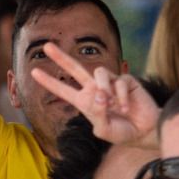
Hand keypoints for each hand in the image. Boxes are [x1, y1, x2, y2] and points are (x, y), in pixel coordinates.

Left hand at [29, 44, 157, 146]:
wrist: (145, 130)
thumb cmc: (122, 133)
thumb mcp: (104, 130)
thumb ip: (97, 115)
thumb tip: (99, 96)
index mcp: (85, 102)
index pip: (63, 90)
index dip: (49, 82)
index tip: (33, 72)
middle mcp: (95, 89)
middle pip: (75, 68)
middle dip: (61, 57)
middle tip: (48, 45)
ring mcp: (110, 83)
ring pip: (99, 73)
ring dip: (104, 89)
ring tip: (112, 106)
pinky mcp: (126, 80)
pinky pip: (119, 81)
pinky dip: (121, 96)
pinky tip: (126, 108)